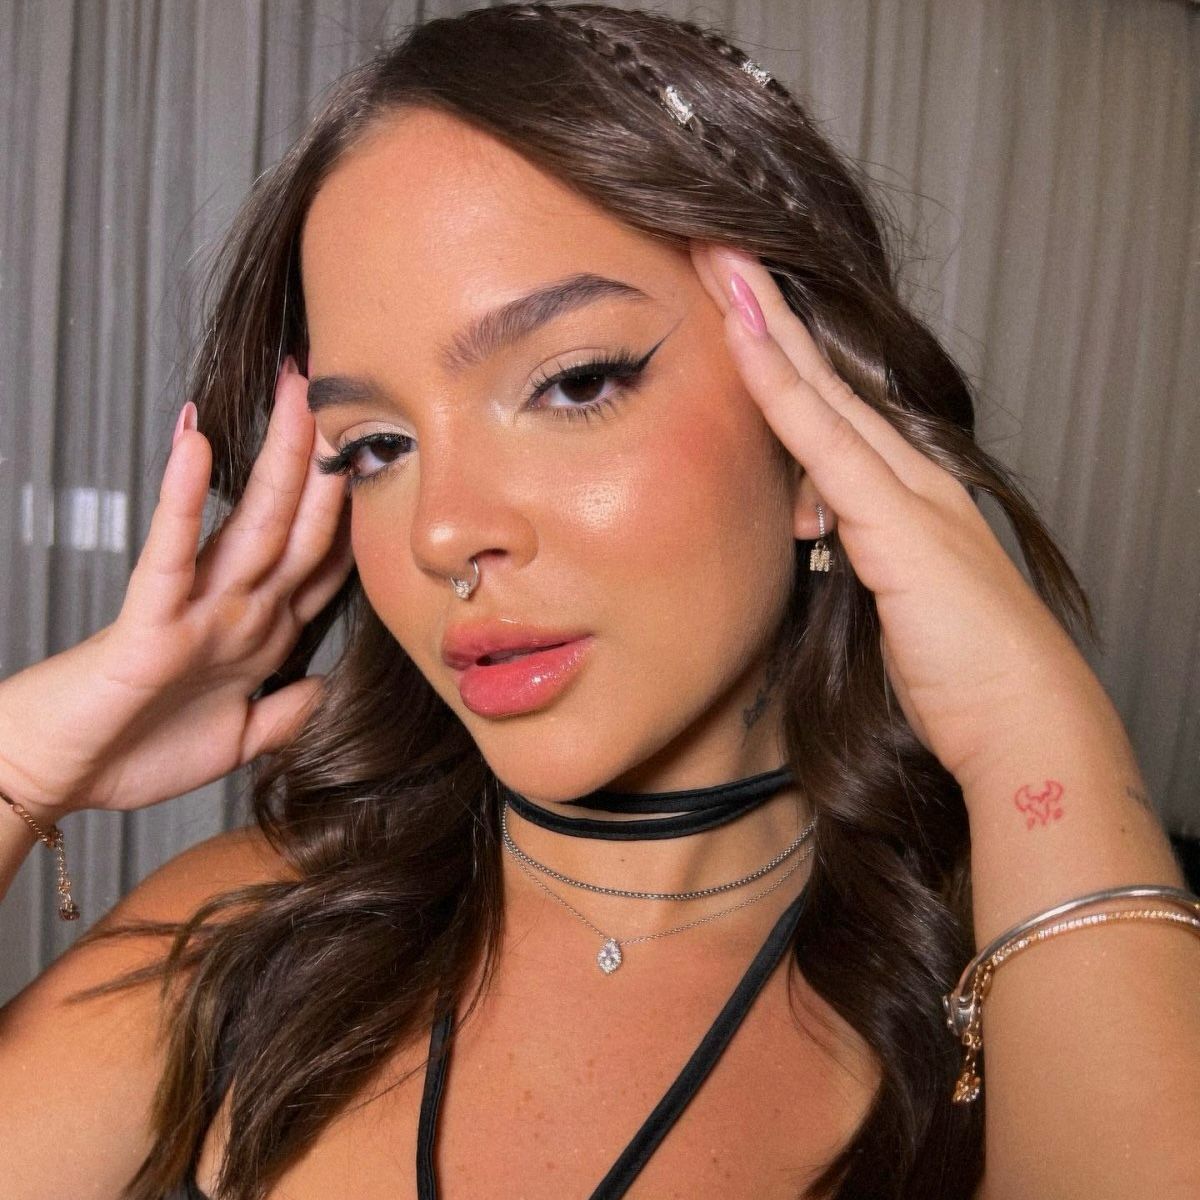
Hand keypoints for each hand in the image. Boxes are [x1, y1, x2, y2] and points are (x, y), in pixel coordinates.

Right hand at [0, 358, 352, 817]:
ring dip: (280, 455)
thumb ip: (288, 710)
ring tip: (295, 387)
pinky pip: (171, 551)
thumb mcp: (239, 738)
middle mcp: (239, 608)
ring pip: (255, 522)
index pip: (327, 560)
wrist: (58, 777)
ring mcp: (197, 607)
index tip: (384, 456)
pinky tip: (196, 442)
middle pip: (301, 522)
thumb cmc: (136, 751)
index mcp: (265, 632)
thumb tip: (331, 684)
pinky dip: (184, 497)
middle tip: (346, 383)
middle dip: (329, 456)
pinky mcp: (149, 618)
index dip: (358, 511)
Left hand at [690, 242, 1114, 790]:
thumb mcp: (884, 601)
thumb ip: (845, 554)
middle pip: (820, 375)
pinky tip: (745, 335)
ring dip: (766, 320)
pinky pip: (824, 440)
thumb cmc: (958, 671)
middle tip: (716, 243)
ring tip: (719, 254)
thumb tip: (805, 531)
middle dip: (766, 308)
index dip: (778, 349)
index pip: (825, 404)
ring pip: (819, 388)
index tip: (731, 299)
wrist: (1022, 716)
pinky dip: (782, 385)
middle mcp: (906, 473)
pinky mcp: (898, 522)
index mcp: (899, 492)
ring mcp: (904, 490)